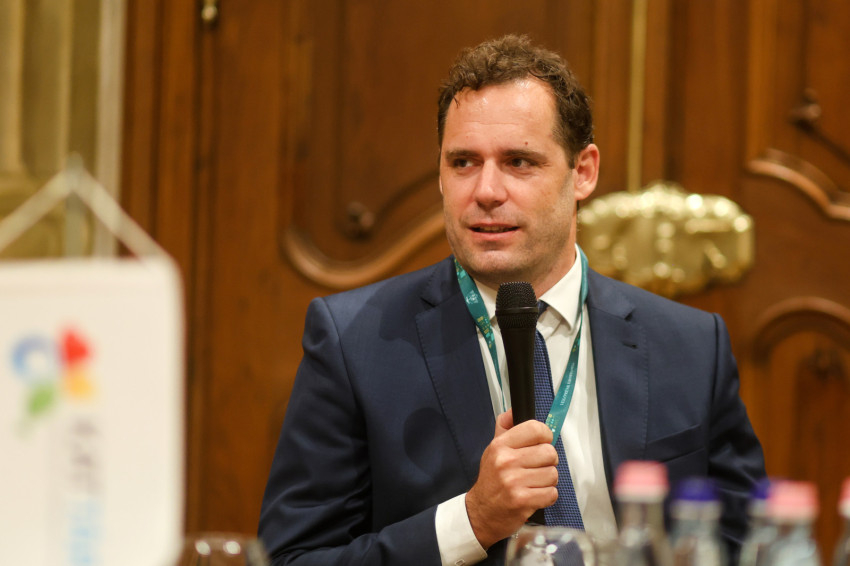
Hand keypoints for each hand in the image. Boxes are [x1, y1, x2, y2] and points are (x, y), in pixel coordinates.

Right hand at [465, 409, 558, 548]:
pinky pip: (551, 493)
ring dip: (547, 481)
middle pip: (550, 452)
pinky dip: (547, 496)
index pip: (536, 429)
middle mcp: (506, 461)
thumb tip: (513, 410)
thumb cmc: (491, 480)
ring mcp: (514, 482)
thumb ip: (504, 428)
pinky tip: (534, 496)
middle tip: (536, 468)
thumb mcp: (493, 449)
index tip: (542, 443)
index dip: (545, 436)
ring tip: (533, 483)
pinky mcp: (523, 501)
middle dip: (547, 462)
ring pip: (553, 474)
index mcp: (500, 445)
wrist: (481, 512)